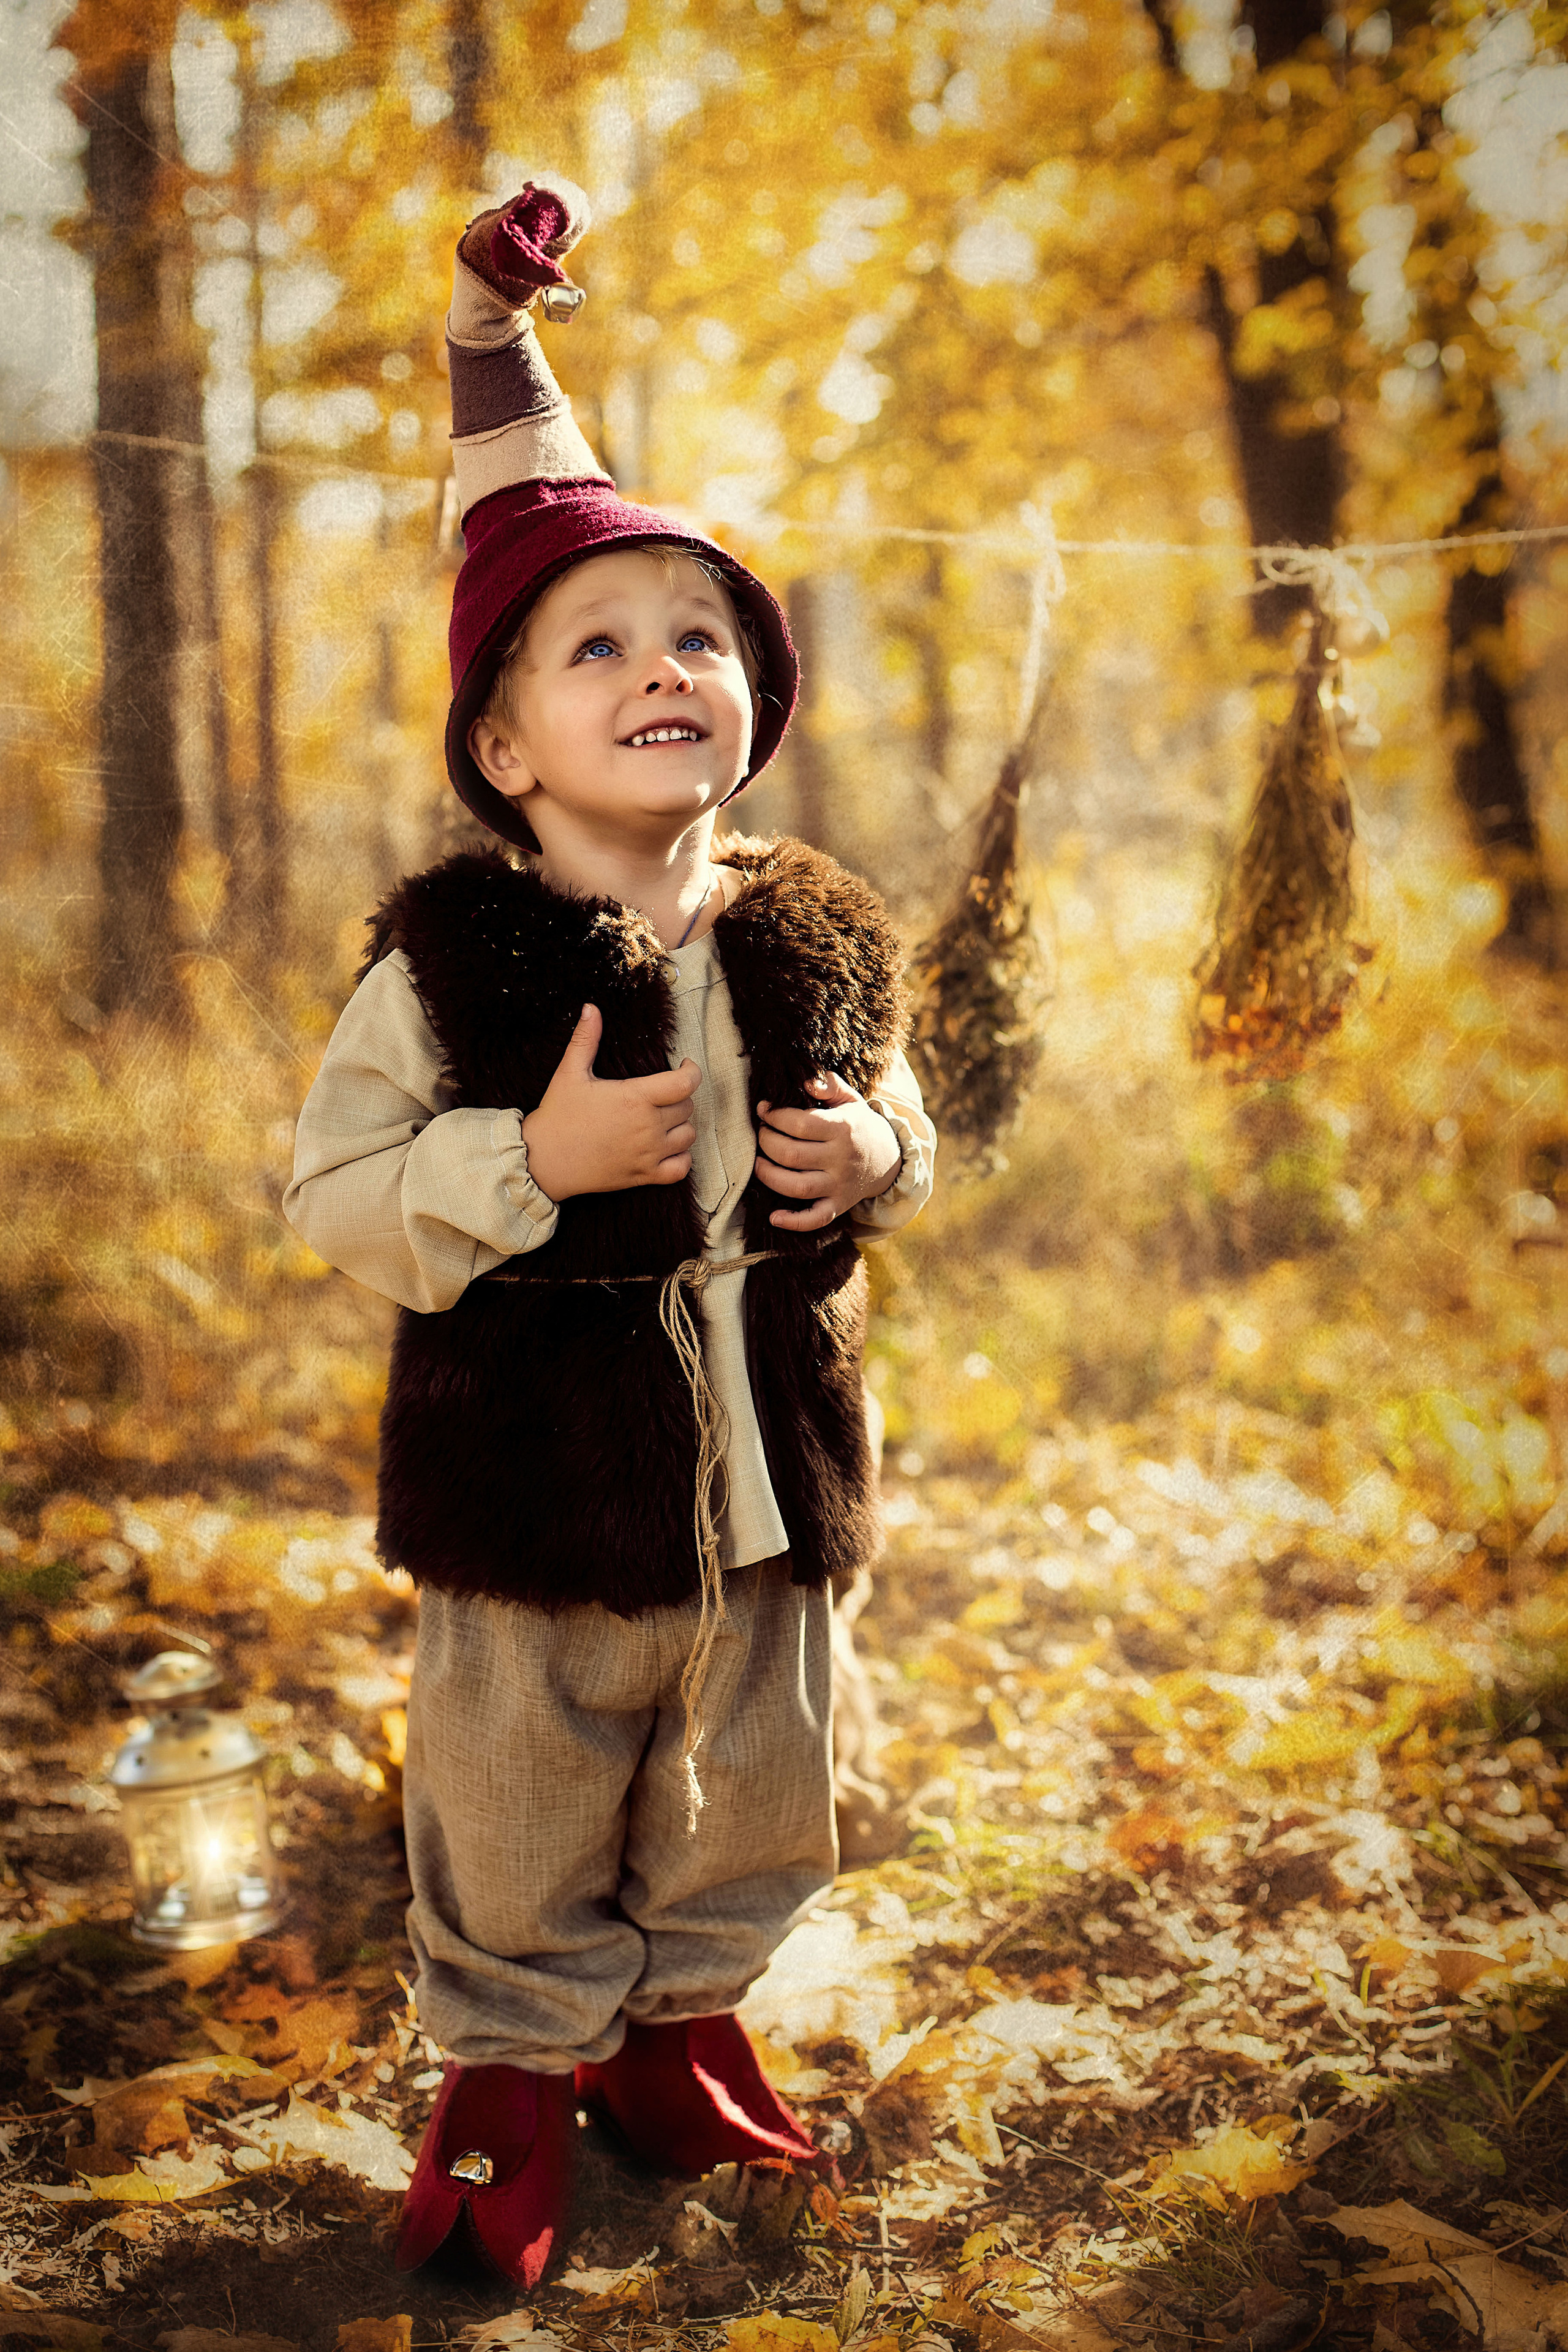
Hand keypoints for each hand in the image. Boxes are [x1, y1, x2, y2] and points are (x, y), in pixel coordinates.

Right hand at [521, 1004, 700, 1199]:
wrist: (543, 1161)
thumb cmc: (557, 1116)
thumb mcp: (569, 1073)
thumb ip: (586, 1039)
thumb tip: (591, 1008)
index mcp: (635, 1098)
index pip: (685, 1083)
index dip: (692, 1070)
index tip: (684, 1066)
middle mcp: (648, 1127)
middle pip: (687, 1107)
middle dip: (678, 1097)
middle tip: (661, 1093)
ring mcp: (648, 1154)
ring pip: (688, 1136)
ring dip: (681, 1125)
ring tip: (664, 1118)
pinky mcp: (644, 1176)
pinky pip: (682, 1168)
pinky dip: (682, 1158)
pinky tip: (668, 1148)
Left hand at [755, 1072, 902, 1232]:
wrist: (889, 1159)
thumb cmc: (859, 1126)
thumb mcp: (850, 1099)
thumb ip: (829, 1085)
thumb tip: (806, 1083)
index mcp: (842, 1129)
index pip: (799, 1123)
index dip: (774, 1116)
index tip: (763, 1111)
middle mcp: (841, 1159)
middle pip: (791, 1155)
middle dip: (766, 1142)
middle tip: (761, 1134)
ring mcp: (839, 1185)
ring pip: (797, 1187)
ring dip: (768, 1176)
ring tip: (758, 1163)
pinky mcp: (838, 1206)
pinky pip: (815, 1219)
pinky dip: (793, 1221)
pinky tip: (774, 1216)